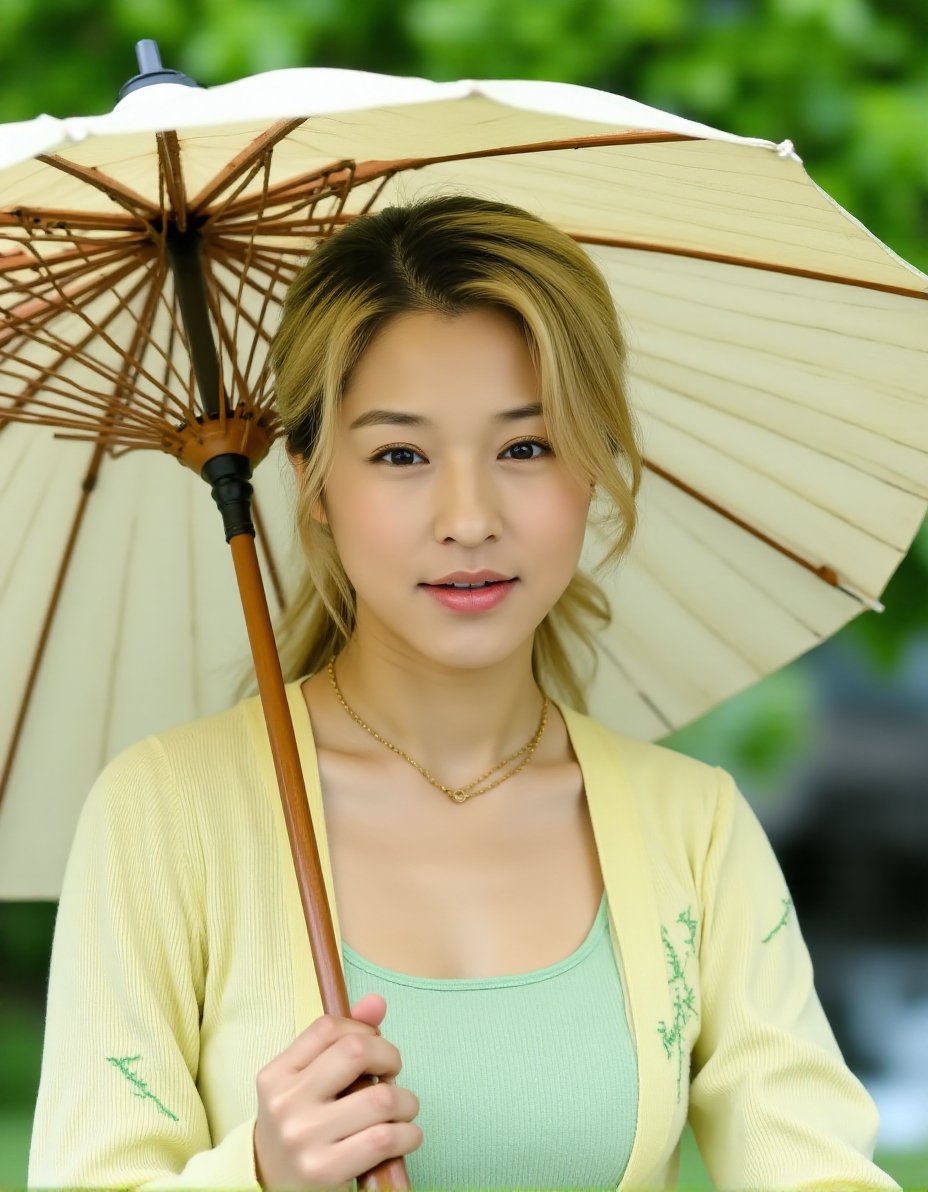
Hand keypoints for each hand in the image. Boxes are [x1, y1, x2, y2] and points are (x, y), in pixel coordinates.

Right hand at [253, 993, 422, 1188]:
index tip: (373, 1047)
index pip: (328, 1027)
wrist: (271, 1185)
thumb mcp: (306, 1081)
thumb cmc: (300, 1124)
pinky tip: (406, 1136)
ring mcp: (304, 1137)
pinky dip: (409, 1134)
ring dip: (407, 1102)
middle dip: (389, 1056)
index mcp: (277, 1074)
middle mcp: (286, 1103)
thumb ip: (340, 1039)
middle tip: (392, 1074)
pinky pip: (384, 1139)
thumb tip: (377, 1002)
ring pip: (379, 1098)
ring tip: (403, 1110)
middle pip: (356, 1052)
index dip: (363, 1030)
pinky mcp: (324, 1171)